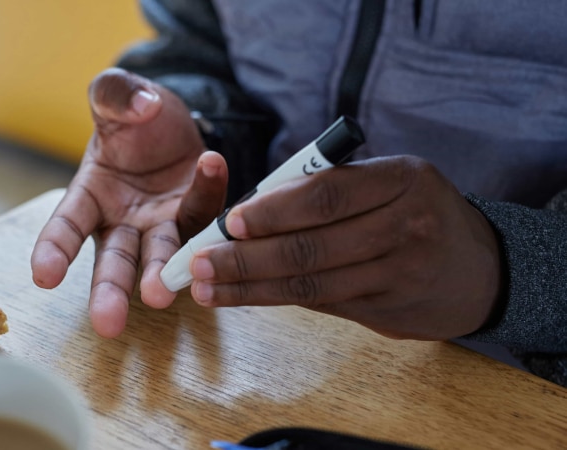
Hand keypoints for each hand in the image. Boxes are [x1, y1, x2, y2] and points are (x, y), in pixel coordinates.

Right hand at [31, 68, 227, 337]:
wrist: (174, 121)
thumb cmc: (131, 117)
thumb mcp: (114, 95)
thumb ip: (113, 94)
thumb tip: (139, 105)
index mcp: (89, 197)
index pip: (67, 227)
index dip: (54, 251)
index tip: (43, 277)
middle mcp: (123, 221)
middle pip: (114, 260)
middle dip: (110, 290)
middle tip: (107, 324)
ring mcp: (162, 224)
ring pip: (160, 255)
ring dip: (160, 274)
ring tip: (159, 295)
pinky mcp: (197, 216)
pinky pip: (204, 209)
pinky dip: (209, 189)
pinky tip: (212, 165)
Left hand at [189, 156, 501, 339]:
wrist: (482, 270)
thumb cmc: (416, 212)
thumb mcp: (389, 182)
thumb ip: (330, 191)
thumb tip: (251, 211)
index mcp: (402, 179)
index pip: (327, 194)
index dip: (274, 209)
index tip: (229, 221)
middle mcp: (406, 225)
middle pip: (311, 246)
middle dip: (246, 257)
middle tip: (199, 263)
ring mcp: (400, 273)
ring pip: (310, 282)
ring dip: (251, 287)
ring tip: (207, 289)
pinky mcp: (389, 310)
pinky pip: (323, 302)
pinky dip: (277, 298)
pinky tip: (244, 296)